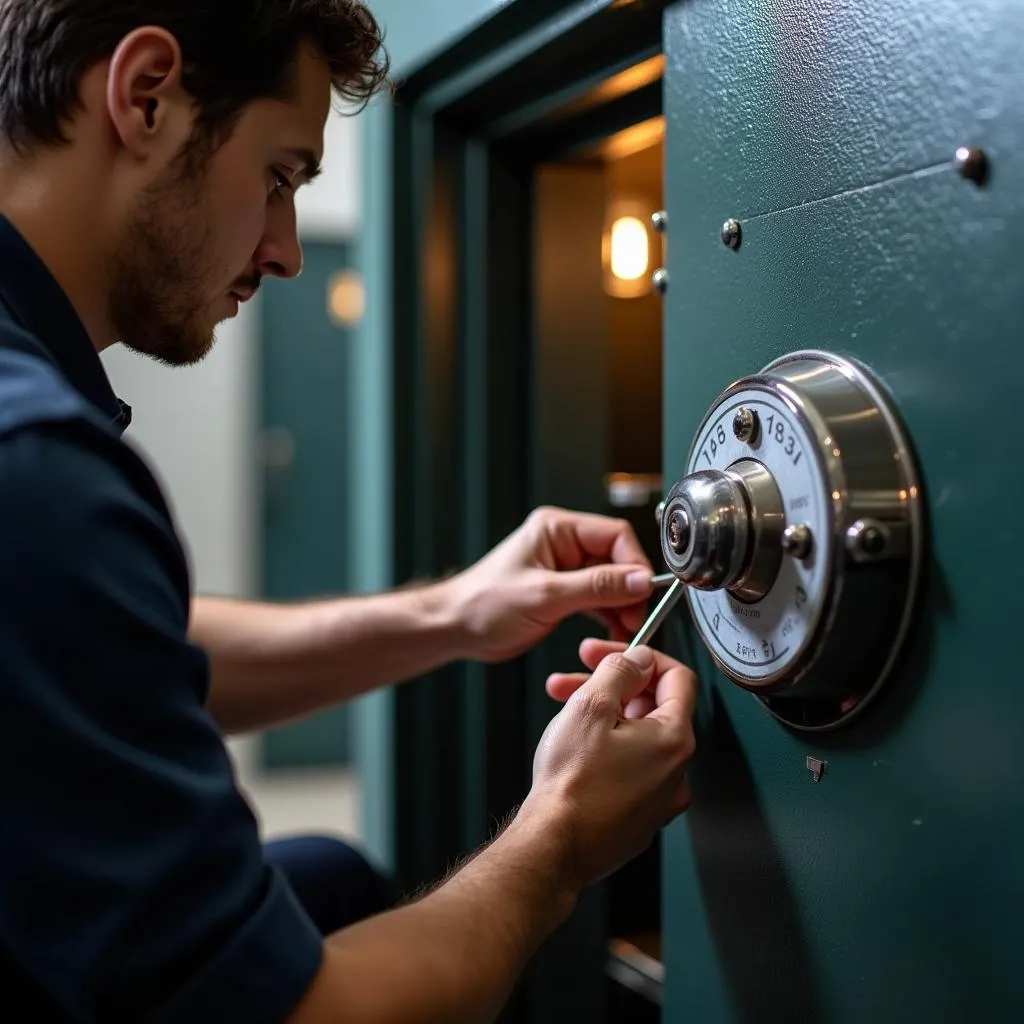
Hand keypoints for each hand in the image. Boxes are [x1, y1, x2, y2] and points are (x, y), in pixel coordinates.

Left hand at [443, 506, 654, 662]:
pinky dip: (609, 615)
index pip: (614, 535)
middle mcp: (563, 543)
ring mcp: (564, 567)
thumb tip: (639, 580)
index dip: (634, 563)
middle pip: (616, 559)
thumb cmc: (484, 604)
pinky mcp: (563, 591)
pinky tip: (614, 631)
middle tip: (636, 617)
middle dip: (630, 589)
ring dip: (622, 605)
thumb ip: (596, 587)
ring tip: (627, 629)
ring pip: (611, 581)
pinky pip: (598, 598)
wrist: (455, 628)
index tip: (645, 591)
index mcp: (557, 529)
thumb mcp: (546, 596)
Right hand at [519, 644, 696, 891]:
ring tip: (562, 707)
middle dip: (612, 685)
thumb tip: (639, 659)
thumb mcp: (591, 707)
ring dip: (603, 715)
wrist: (553, 847)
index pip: (677, 678)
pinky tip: (574, 747)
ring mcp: (658, 799)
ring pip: (636, 738)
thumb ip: (620, 672)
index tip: (616, 654)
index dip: (643, 657)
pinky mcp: (638, 818)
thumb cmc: (571, 785)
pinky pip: (629, 770)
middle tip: (577, 675)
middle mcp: (675, 771)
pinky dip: (605, 750)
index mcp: (674, 739)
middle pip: (653, 707)